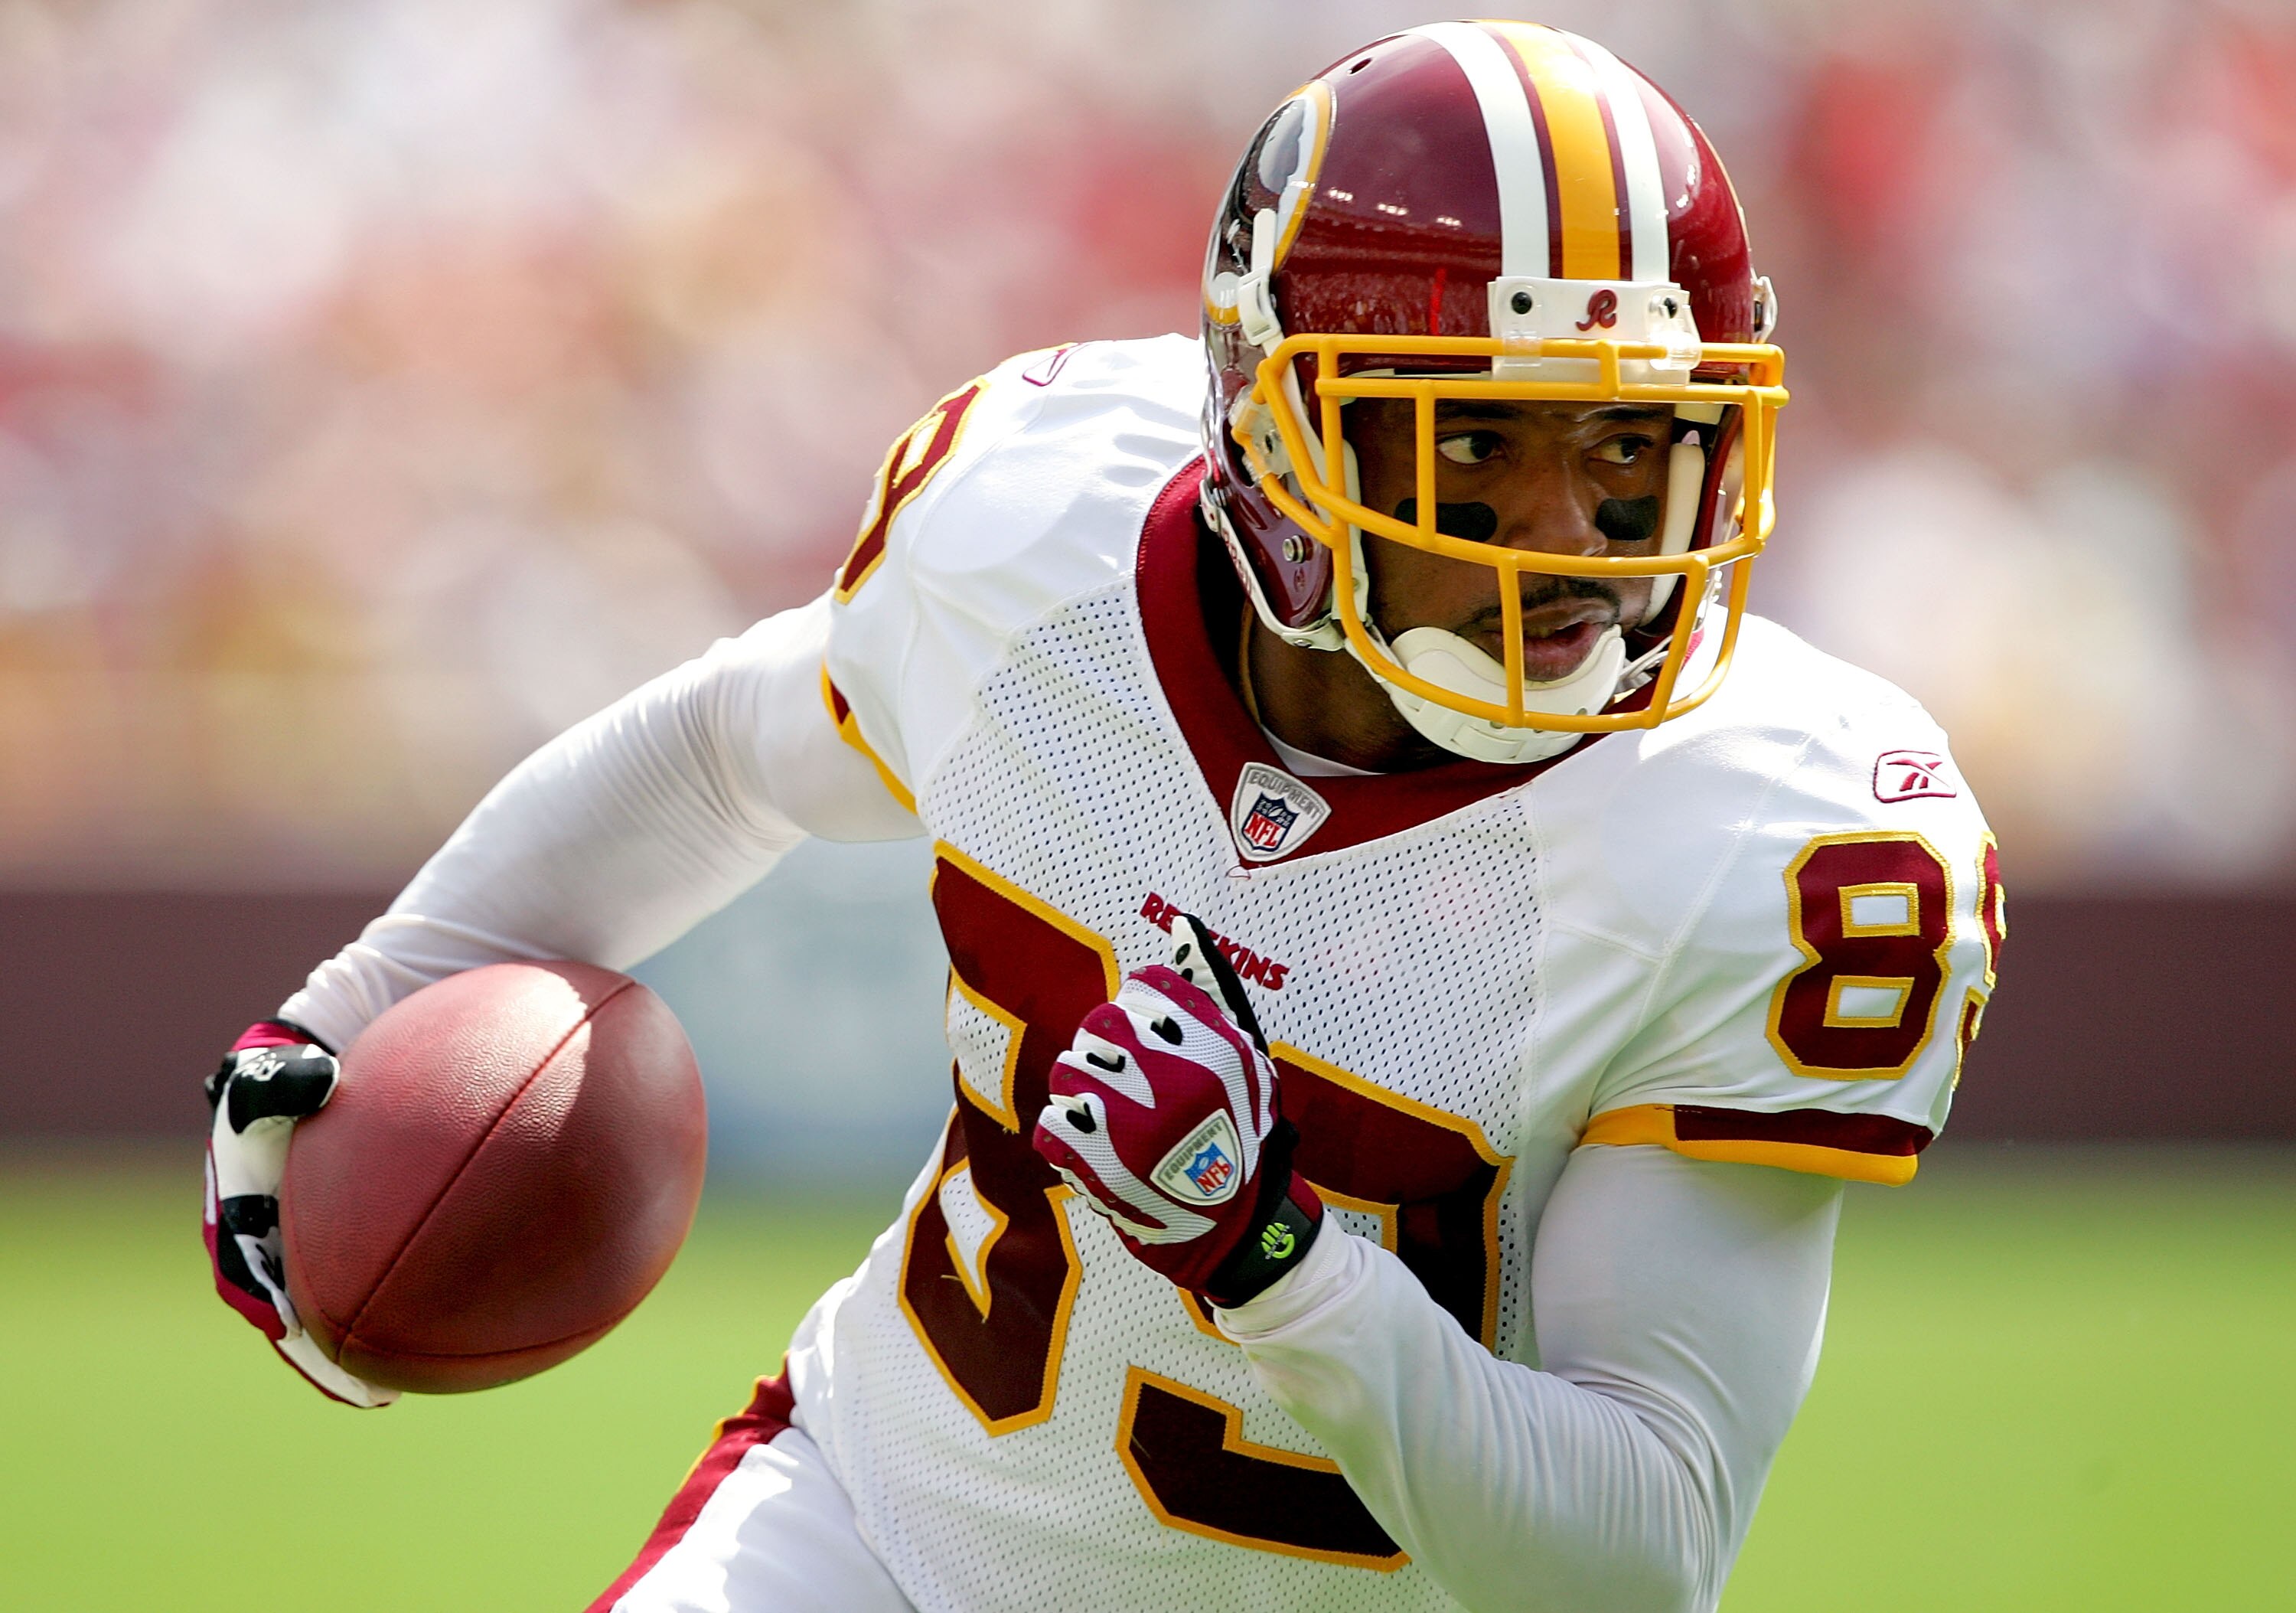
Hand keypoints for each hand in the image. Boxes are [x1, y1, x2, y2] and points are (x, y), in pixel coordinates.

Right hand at [204, 1022, 396, 1407]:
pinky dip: (395, 1310)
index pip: (239, 1261)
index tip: (286, 1327)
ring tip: (386, 1390)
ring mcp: (305, 1241)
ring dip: (345, 1352)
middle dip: (312, 1352)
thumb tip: (317, 1080)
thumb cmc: (297, 1062)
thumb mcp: (280, 1064)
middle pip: (283, 1307)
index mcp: (238, 1203)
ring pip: (326, 1308)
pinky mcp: (343, 1241)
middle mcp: (266, 1233)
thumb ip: (285, 1077)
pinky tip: (443, 1337)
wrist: (323, 1059)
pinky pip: (369, 1280)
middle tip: (353, 1387)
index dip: (260, 1297)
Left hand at [1031, 916, 1321, 1305]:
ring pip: (1067, 1070)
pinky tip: (1093, 1145)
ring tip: (1107, 1113)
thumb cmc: (1235, 1131)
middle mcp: (1169, 1080)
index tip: (1149, 1040)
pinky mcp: (1097, 1164)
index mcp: (1208, 1049)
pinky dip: (1065, 1133)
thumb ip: (1210, 993)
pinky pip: (1052, 1122)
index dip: (1139, 1014)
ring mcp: (1129, 1123)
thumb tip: (1183, 926)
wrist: (1231, 1223)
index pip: (1142, 991)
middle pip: (1098, 1026)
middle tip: (1123, 1078)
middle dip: (1105, 1048)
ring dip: (1081, 1088)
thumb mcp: (1245, 1060)